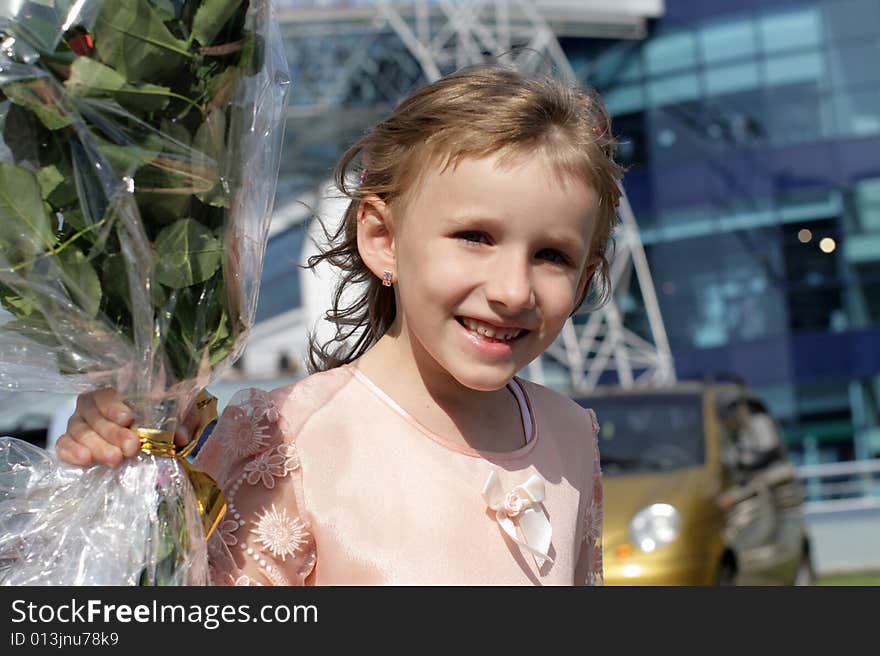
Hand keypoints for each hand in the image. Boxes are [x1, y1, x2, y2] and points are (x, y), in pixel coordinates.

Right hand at [55, 389, 199, 467]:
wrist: (151, 441)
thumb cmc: (165, 420)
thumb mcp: (178, 416)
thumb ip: (180, 421)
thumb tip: (180, 436)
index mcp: (117, 393)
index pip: (107, 394)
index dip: (114, 406)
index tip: (129, 419)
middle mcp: (93, 407)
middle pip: (94, 415)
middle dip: (112, 433)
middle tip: (131, 448)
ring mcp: (80, 425)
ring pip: (79, 431)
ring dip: (97, 446)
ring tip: (115, 460)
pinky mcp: (71, 444)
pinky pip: (62, 445)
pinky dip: (71, 452)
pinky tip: (85, 460)